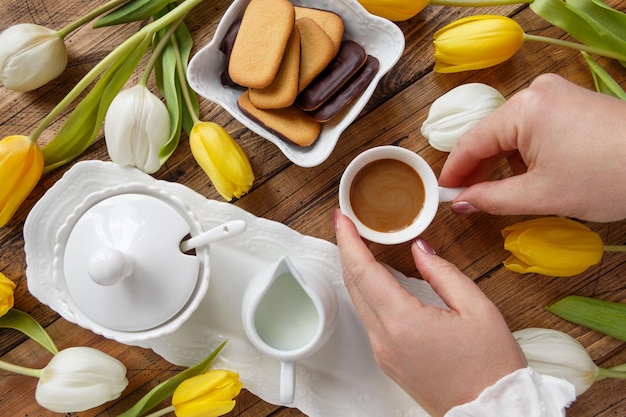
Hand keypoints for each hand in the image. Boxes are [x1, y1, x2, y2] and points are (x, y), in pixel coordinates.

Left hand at [333, 210, 526, 416]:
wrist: (493, 413)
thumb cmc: (491, 366)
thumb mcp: (477, 308)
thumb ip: (442, 272)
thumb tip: (419, 249)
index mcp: (402, 322)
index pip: (362, 271)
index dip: (348, 240)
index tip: (341, 218)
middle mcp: (383, 339)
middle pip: (353, 285)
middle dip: (346, 250)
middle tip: (348, 224)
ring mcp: (383, 353)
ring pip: (359, 303)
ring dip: (356, 272)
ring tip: (361, 245)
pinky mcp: (388, 361)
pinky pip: (370, 319)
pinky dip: (368, 293)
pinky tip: (378, 279)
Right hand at [439, 73, 625, 222]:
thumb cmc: (607, 178)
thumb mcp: (542, 195)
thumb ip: (492, 198)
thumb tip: (461, 203)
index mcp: (523, 108)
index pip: (471, 141)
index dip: (455, 171)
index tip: (443, 194)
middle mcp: (536, 92)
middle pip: (491, 134)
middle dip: (479, 168)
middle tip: (467, 198)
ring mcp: (557, 94)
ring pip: (513, 132)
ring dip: (504, 162)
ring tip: (502, 192)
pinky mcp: (573, 102)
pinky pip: (534, 127)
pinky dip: (526, 153)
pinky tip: (531, 176)